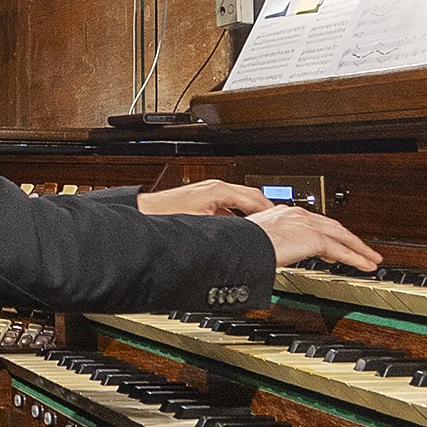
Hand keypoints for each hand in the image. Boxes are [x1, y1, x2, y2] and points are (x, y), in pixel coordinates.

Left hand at [139, 180, 275, 217]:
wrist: (144, 211)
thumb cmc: (166, 215)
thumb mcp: (201, 226)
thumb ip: (226, 230)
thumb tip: (243, 239)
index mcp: (219, 190)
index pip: (256, 198)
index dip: (271, 211)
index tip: (282, 221)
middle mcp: (215, 187)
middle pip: (251, 196)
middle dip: (266, 210)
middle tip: (279, 224)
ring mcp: (209, 191)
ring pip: (239, 200)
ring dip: (252, 212)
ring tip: (263, 227)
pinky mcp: (202, 198)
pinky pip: (228, 204)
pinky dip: (238, 213)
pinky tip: (239, 228)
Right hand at [247, 206, 381, 271]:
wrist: (241, 244)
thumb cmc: (242, 245)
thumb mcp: (256, 242)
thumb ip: (268, 246)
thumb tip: (266, 256)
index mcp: (284, 213)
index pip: (314, 222)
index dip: (328, 233)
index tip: (335, 246)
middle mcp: (298, 215)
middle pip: (333, 227)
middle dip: (350, 239)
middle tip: (362, 250)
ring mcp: (307, 225)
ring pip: (342, 237)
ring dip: (359, 249)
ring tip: (371, 259)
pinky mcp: (313, 238)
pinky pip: (341, 250)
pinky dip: (356, 258)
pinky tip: (365, 266)